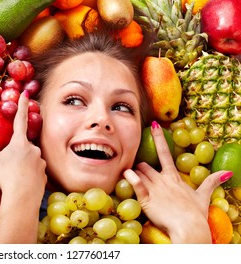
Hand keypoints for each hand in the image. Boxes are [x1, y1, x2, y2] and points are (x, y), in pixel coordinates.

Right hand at [0, 91, 46, 196]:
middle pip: (24, 145)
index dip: (22, 105)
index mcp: (20, 142)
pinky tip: (22, 183)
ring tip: (13, 176)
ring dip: (23, 164)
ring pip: (31, 159)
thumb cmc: (5, 175)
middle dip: (17, 151)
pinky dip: (29, 176)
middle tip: (8, 163)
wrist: (22, 196)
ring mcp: (40, 162)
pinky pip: (35, 173)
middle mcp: (33, 149)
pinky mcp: (44, 176)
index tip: (26, 93)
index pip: (20, 118)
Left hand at [123, 121, 232, 242]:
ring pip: (139, 172)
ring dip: (134, 172)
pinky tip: (125, 173)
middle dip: (140, 166)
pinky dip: (130, 178)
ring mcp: (154, 188)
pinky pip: (136, 184)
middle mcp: (162, 179)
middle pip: (145, 165)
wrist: (189, 227)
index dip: (159, 138)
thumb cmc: (195, 214)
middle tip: (138, 171)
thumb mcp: (203, 196)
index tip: (154, 125)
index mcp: (174, 177)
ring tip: (128, 174)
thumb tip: (226, 172)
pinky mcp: (146, 199)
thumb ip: (211, 182)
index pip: (164, 153)